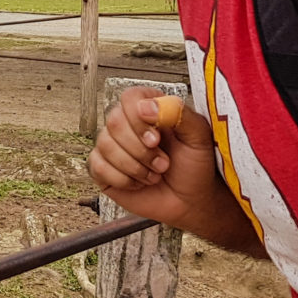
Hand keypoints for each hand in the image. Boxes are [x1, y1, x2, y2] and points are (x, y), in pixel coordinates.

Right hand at [87, 87, 264, 256]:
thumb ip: (177, 113)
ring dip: (135, 167)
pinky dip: (123, 180)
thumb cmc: (195, 165)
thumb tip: (145, 106)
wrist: (191, 200)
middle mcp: (127, 123)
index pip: (129, 98)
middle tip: (163, 163)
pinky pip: (98, 167)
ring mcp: (112, 145)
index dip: (139, 120)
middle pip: (114, 122)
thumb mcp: (198, 135)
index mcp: (149, 108)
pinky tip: (138, 183)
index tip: (156, 139)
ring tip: (155, 174)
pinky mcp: (103, 168)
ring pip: (106, 146)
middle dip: (141, 150)